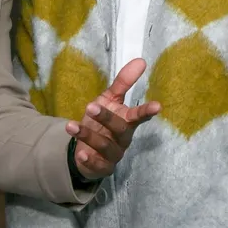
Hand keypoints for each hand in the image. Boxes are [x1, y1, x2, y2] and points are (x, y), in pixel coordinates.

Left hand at [65, 58, 159, 181]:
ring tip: (70, 125)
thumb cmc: (102, 122)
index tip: (157, 106)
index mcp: (127, 121)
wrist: (88, 150)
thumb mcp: (110, 100)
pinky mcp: (102, 167)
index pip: (139, 115)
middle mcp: (123, 138)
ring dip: (88, 135)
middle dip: (106, 118)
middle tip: (90, 106)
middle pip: (119, 129)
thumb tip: (141, 60)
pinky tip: (80, 153)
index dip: (147, 111)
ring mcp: (113, 154)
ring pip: (104, 146)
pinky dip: (89, 160)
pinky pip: (98, 165)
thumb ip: (123, 83)